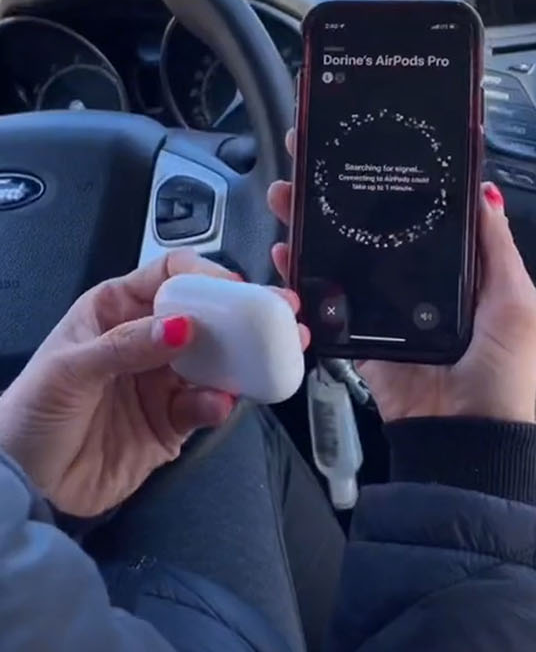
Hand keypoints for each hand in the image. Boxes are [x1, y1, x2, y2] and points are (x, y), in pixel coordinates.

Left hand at [0, 252, 305, 515]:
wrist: (24, 487)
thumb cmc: (31, 416)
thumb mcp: (69, 371)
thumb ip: (127, 346)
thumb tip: (185, 325)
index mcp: (116, 311)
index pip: (170, 277)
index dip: (206, 277)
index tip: (236, 289)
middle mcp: (146, 340)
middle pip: (207, 316)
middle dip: (245, 315)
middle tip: (282, 314)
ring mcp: (163, 381)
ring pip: (218, 359)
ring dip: (246, 359)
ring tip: (274, 358)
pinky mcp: (174, 421)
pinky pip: (208, 404)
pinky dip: (219, 403)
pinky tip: (217, 405)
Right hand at [269, 131, 535, 422]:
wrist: (465, 437)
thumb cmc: (502, 371)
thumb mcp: (514, 299)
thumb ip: (496, 246)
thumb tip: (487, 191)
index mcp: (462, 269)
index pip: (427, 213)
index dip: (401, 180)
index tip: (373, 146)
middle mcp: (421, 283)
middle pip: (375, 227)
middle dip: (341, 194)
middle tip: (310, 161)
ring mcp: (388, 309)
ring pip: (344, 257)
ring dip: (312, 225)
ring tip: (287, 195)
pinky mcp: (361, 338)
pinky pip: (326, 304)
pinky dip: (302, 280)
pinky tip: (286, 254)